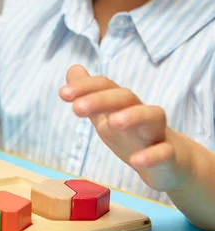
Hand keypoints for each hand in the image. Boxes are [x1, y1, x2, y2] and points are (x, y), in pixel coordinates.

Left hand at [59, 65, 191, 191]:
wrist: (168, 161)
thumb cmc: (132, 134)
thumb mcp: (106, 115)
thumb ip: (89, 95)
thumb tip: (73, 69)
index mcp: (122, 104)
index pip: (105, 86)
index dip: (85, 87)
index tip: (62, 94)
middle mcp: (140, 112)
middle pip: (125, 97)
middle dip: (101, 100)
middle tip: (77, 108)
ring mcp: (156, 133)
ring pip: (151, 116)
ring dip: (133, 116)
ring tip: (113, 122)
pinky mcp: (167, 155)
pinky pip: (163, 153)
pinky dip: (151, 155)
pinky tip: (136, 161)